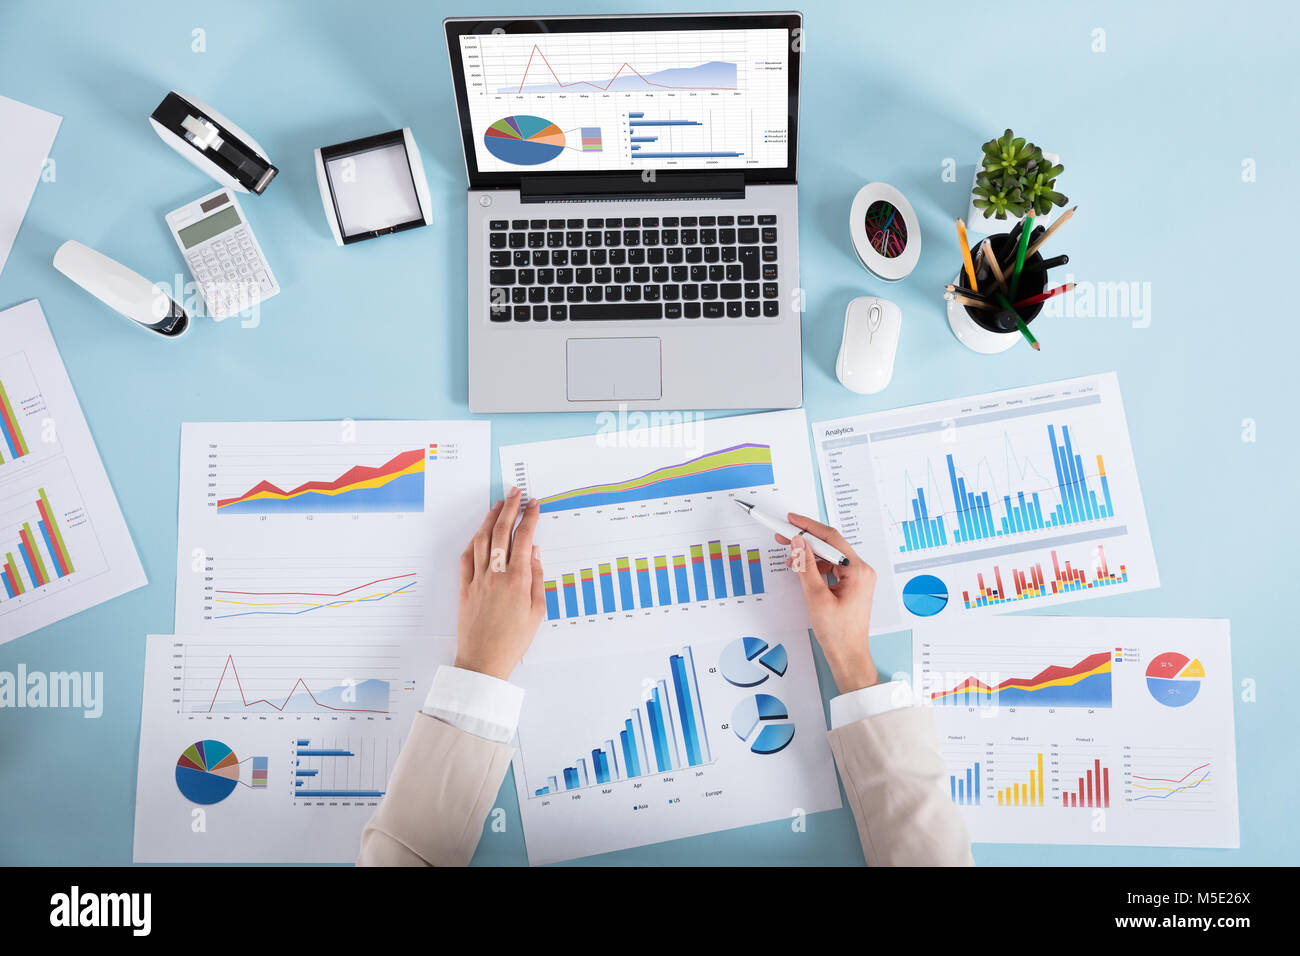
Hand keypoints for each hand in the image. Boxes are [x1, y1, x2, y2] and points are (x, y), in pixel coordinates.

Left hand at [455, 487, 544, 680]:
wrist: (484, 660)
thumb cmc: (514, 640)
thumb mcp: (537, 611)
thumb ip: (538, 578)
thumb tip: (536, 553)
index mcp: (518, 579)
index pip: (524, 538)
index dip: (530, 517)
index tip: (535, 504)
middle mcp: (496, 574)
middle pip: (501, 532)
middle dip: (510, 508)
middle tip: (516, 493)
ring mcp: (478, 579)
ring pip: (481, 540)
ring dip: (490, 519)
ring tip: (499, 506)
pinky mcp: (465, 588)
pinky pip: (467, 557)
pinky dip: (474, 541)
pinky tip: (480, 534)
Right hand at [776, 513, 879, 693]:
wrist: (848, 655)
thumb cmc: (838, 632)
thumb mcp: (816, 597)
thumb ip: (806, 567)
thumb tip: (799, 543)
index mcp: (857, 571)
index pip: (831, 538)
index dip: (809, 527)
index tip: (791, 521)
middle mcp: (860, 571)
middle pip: (830, 545)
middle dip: (806, 540)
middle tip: (784, 535)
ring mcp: (857, 578)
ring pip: (829, 556)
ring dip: (809, 554)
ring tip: (790, 556)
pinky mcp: (851, 586)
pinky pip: (831, 568)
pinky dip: (815, 566)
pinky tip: (801, 569)